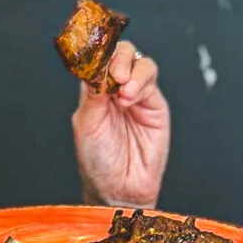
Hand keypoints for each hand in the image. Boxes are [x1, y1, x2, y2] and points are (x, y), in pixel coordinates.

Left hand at [73, 38, 170, 208]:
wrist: (120, 188)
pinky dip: (141, 83)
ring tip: (124, 92)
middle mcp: (116, 90)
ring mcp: (137, 96)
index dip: (99, 55)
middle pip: (121, 55)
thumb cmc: (98, 161)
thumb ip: (93, 94)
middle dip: (118, 58)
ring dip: (131, 70)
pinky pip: (151, 83)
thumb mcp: (87, 124)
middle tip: (114, 74)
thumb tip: (98, 67)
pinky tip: (131, 98)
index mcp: (94, 92)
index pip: (98, 60)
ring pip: (140, 63)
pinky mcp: (155, 106)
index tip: (96, 60)